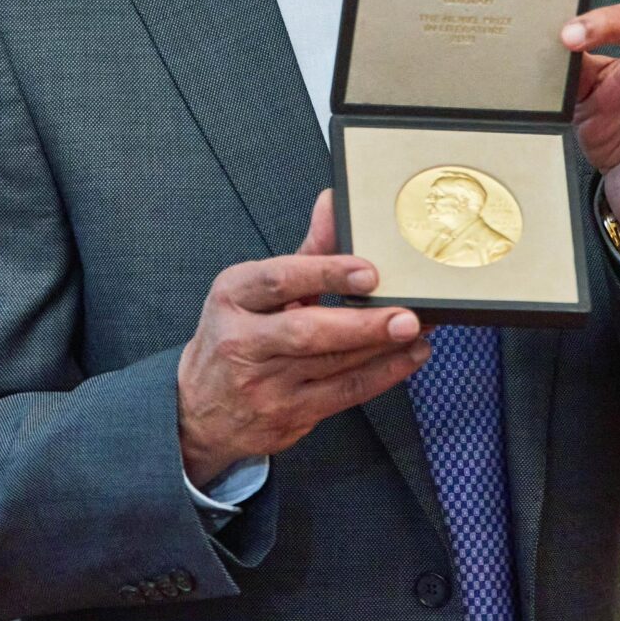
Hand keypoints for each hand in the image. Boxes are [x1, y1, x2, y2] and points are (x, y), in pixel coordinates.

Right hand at [177, 190, 429, 486]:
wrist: (200, 408)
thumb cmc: (236, 337)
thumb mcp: (255, 290)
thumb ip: (305, 253)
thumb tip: (334, 204)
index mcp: (233, 296)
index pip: (279, 280)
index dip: (326, 272)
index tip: (369, 270)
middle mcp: (243, 341)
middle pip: (308, 332)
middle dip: (363, 324)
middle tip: (406, 315)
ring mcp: (264, 384)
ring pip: (333, 365)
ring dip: (383, 348)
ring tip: (419, 329)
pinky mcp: (287, 416)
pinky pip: (344, 395)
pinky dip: (383, 375)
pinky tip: (408, 357)